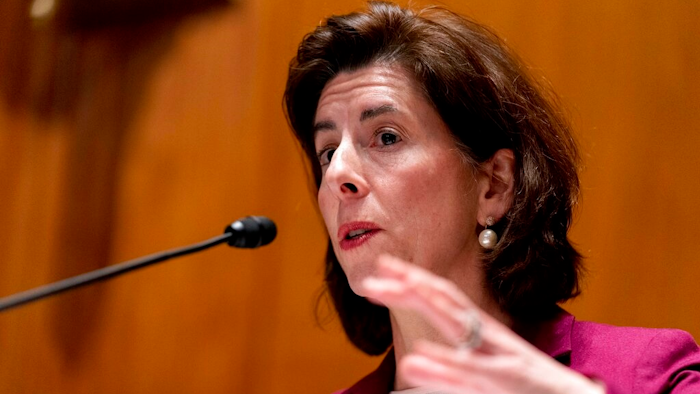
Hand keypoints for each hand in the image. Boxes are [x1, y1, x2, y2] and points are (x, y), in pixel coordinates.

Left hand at [360, 255, 605, 393]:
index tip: (382, 268)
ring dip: (421, 309)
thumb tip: (411, 363)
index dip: (414, 281)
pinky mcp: (512, 382)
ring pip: (458, 330)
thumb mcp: (484, 375)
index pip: (445, 299)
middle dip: (410, 286)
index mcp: (484, 335)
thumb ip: (449, 369)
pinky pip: (474, 373)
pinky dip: (445, 364)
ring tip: (387, 296)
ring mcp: (502, 359)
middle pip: (448, 304)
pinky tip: (418, 358)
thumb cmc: (530, 389)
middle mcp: (491, 339)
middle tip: (372, 277)